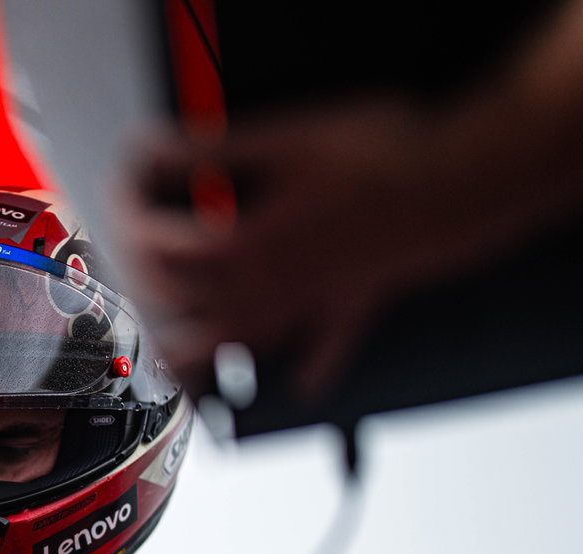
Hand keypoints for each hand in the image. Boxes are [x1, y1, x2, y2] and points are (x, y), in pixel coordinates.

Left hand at [117, 102, 521, 400]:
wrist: (460, 188)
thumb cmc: (382, 162)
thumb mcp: (284, 141)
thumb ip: (213, 152)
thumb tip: (160, 151)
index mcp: (245, 250)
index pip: (164, 249)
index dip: (133, 218)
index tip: (123, 193)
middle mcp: (269, 291)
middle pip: (187, 307)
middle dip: (148, 286)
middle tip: (130, 264)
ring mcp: (309, 308)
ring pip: (239, 348)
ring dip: (200, 357)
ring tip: (169, 360)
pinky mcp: (351, 309)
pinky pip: (323, 357)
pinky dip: (306, 373)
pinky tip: (295, 384)